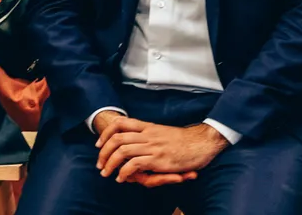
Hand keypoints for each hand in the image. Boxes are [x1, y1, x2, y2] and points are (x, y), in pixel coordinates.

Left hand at [97, 117, 220, 184]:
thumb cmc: (185, 140)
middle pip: (116, 138)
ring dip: (110, 163)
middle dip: (103, 152)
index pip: (120, 123)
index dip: (106, 132)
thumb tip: (135, 143)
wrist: (202, 142)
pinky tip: (122, 178)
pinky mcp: (158, 159)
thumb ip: (149, 137)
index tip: (99, 143)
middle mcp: (147, 134)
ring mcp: (152, 146)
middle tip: (99, 164)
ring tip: (106, 173)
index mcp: (148, 126)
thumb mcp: (163, 133)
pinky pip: (134, 164)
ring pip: (122, 151)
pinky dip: (124, 172)